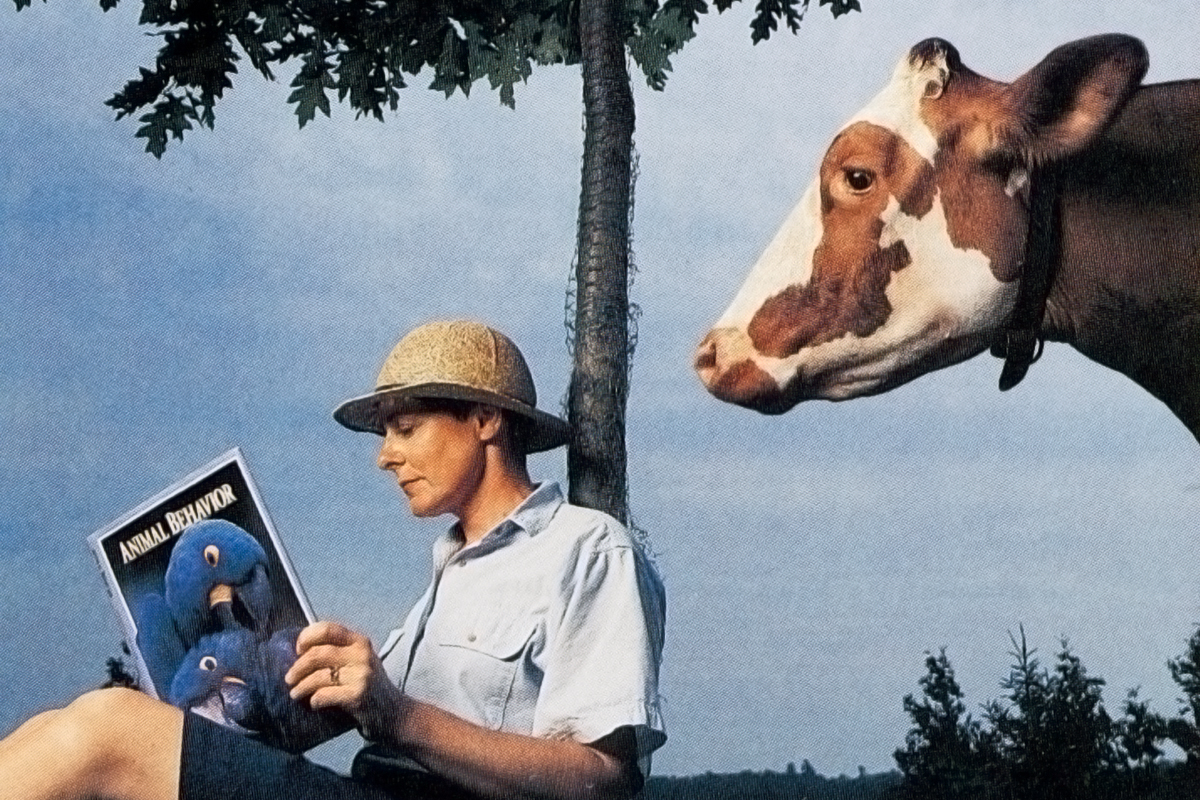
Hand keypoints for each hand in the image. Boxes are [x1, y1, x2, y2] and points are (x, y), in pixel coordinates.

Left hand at [283, 621, 404, 740]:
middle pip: (317, 653)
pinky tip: (314, 703)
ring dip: (301, 687)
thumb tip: (299, 654)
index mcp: (359, 641)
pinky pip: (324, 694)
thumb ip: (338, 653)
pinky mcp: (358, 695)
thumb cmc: (370, 688)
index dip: (306, 637)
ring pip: (318, 676)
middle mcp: (362, 654)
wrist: (396, 714)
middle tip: (289, 679)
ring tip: (295, 694)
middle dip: (297, 668)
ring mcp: (362, 674)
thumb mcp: (359, 662)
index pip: (327, 629)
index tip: (297, 650)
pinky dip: (314, 700)